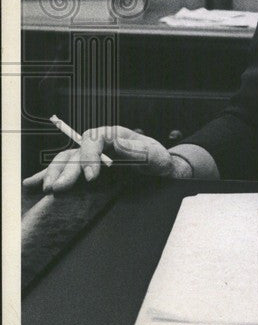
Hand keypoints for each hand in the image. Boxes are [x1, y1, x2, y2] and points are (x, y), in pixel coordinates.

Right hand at [21, 126, 189, 192]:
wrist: (159, 170)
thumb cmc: (158, 160)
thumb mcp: (154, 155)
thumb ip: (137, 151)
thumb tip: (116, 144)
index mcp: (113, 134)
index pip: (94, 140)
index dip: (90, 157)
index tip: (91, 178)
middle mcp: (97, 144)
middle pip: (76, 153)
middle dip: (66, 171)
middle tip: (59, 189)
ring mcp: (89, 157)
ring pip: (65, 161)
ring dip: (53, 174)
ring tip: (48, 190)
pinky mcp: (84, 169)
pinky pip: (64, 171)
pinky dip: (47, 177)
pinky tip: (32, 184)